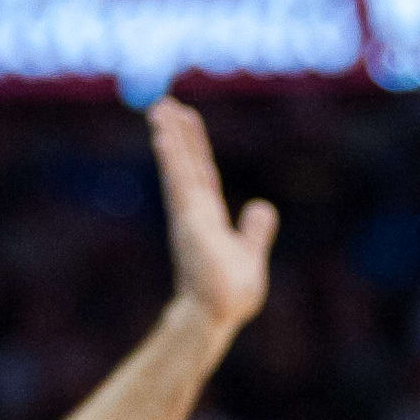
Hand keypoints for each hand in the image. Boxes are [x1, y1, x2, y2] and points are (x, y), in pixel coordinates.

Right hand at [150, 97, 276, 344]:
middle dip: (175, 133)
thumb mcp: (250, 254)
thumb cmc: (231, 295)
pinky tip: (162, 133)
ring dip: (169, 136)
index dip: (193, 147)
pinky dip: (171, 154)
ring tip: (158, 108)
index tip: (184, 121)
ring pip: (179, 165)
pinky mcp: (188, 216)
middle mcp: (194, 213)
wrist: (216, 315)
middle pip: (186, 163)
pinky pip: (179, 178)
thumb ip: (256, 230)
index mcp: (208, 219)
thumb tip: (261, 206)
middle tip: (162, 104)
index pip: (201, 174)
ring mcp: (189, 214)